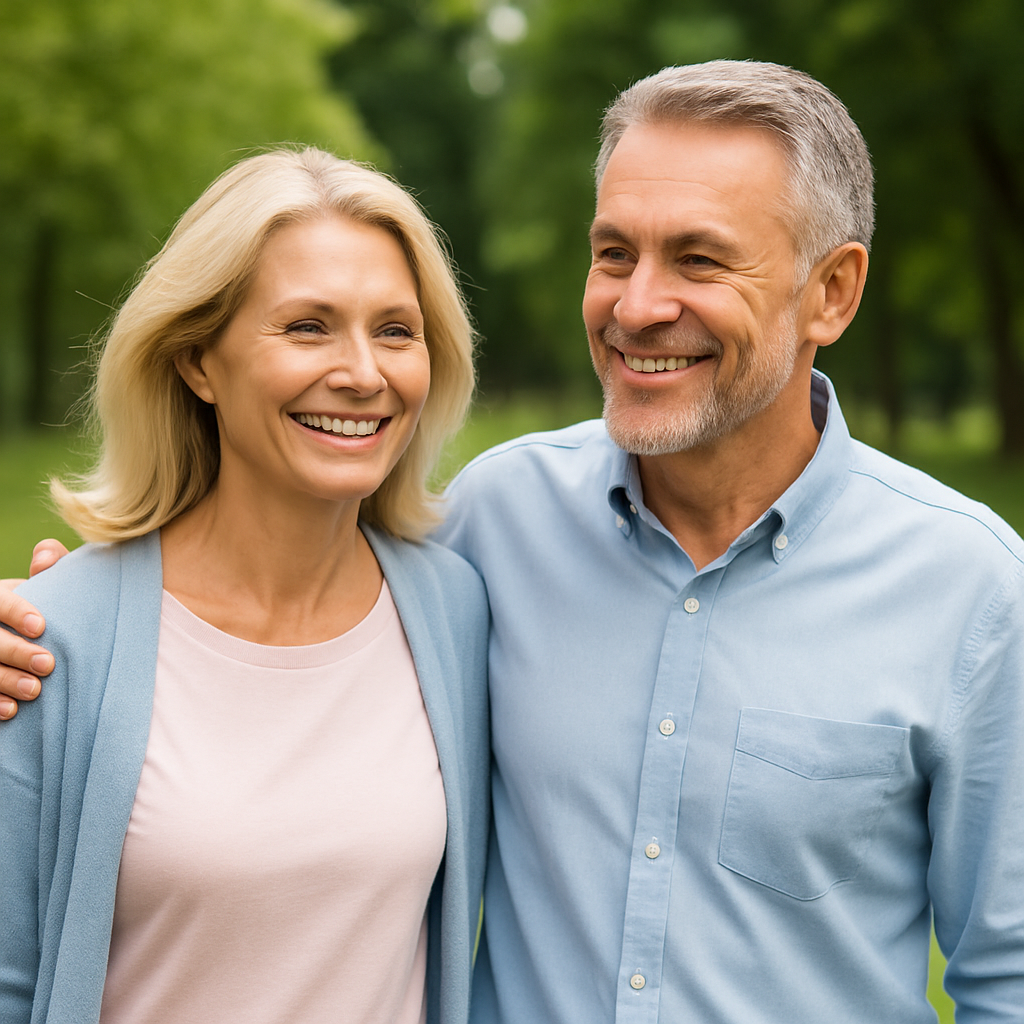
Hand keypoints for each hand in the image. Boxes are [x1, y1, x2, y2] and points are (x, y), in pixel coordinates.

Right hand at [0, 540, 68, 718]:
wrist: (23, 640)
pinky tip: (12, 710)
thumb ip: (50, 569)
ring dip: (4, 680)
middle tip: (48, 665)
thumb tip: (46, 553)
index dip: (15, 611)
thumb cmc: (39, 608)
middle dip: (14, 652)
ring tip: (35, 691)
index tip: (41, 626)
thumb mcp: (42, 588)